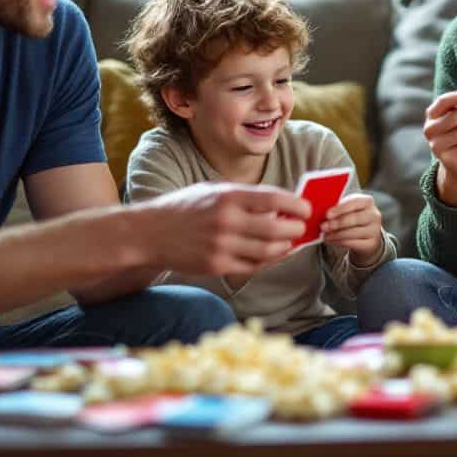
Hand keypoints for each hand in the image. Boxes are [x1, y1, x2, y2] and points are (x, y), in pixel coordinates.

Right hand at [145, 182, 307, 275]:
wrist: (149, 233)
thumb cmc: (185, 208)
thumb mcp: (213, 190)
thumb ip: (245, 196)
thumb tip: (281, 203)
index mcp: (227, 196)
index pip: (273, 198)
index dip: (296, 204)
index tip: (307, 208)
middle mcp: (226, 221)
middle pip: (276, 228)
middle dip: (295, 229)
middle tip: (301, 227)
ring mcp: (221, 246)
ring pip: (268, 251)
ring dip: (285, 247)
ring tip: (289, 241)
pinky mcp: (216, 266)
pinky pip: (253, 267)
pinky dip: (268, 261)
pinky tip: (273, 254)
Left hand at [321, 193, 384, 265]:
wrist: (367, 235)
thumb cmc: (353, 217)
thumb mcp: (348, 209)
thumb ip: (338, 208)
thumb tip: (320, 211)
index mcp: (367, 201)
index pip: (354, 202)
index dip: (340, 209)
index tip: (327, 214)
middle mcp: (374, 215)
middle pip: (355, 219)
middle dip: (337, 223)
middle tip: (323, 227)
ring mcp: (375, 230)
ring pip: (353, 233)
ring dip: (336, 234)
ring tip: (325, 235)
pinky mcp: (372, 243)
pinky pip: (353, 243)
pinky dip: (339, 242)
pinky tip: (331, 240)